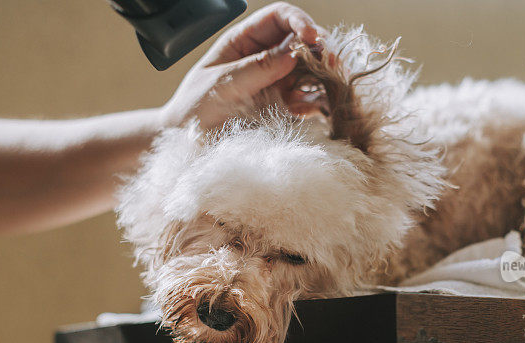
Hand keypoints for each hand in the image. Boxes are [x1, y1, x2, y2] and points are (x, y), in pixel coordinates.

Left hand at [160, 2, 320, 129]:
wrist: (188, 142)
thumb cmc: (195, 107)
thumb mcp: (222, 85)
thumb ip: (256, 69)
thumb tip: (291, 55)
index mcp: (245, 40)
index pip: (279, 17)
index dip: (299, 21)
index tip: (312, 37)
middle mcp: (265, 57)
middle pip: (302, 42)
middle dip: (320, 48)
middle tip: (333, 63)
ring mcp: (276, 81)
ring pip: (309, 70)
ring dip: (325, 75)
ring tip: (335, 84)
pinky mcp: (282, 106)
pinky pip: (307, 99)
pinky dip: (318, 102)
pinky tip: (322, 107)